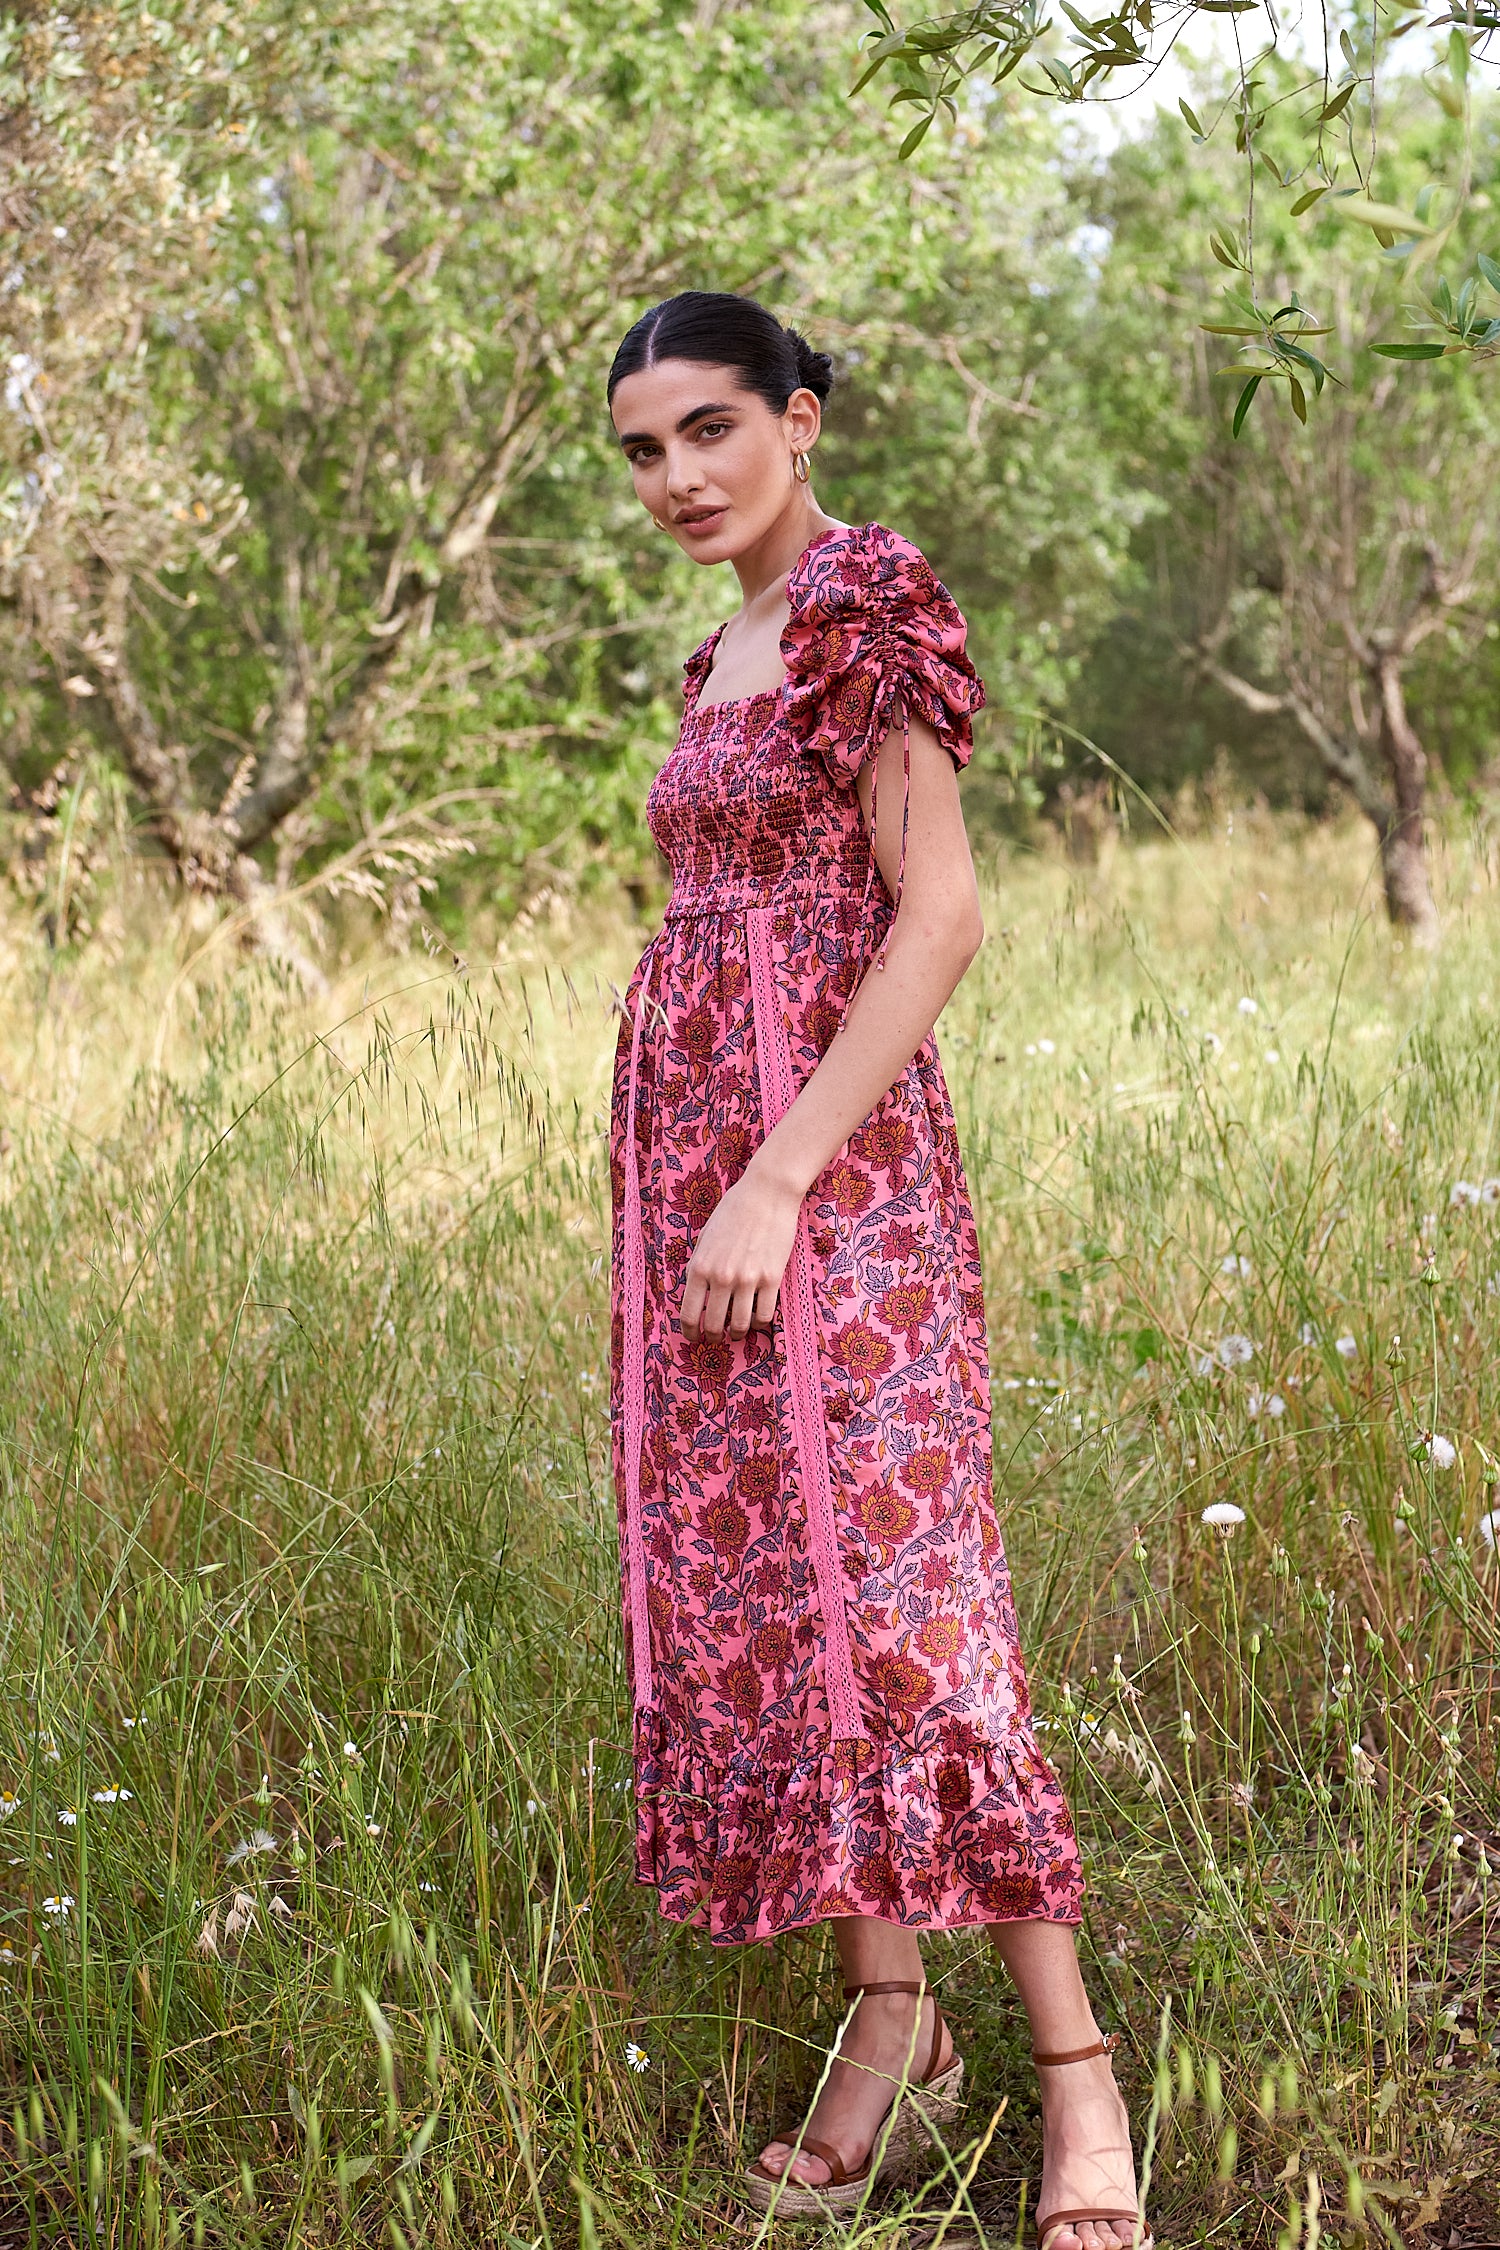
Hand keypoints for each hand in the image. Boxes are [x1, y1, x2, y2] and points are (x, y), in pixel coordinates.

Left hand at [679, 1160, 801, 1345]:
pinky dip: (760, 1323)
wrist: (766, 1194)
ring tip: (737, 1332)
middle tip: (717, 1338)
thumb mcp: (705, 1237)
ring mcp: (748, 1279)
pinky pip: (765, 1314)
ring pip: (740, 1325)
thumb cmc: (733, 1211)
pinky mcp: (771, 1278)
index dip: (690, 1331)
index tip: (694, 1337)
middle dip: (714, 1336)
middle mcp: (721, 1277)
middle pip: (714, 1324)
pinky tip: (757, 1318)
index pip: (690, 1313)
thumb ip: (700, 1264)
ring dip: (737, 1333)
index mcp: (700, 1267)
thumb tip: (698, 1291)